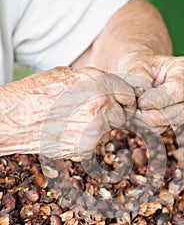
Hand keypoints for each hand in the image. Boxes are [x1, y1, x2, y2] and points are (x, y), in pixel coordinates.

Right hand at [0, 67, 135, 159]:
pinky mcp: (87, 148)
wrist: (13, 119)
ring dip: (101, 127)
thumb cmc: (36, 94)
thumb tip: (113, 89)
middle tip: (95, 112)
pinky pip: (97, 143)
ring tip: (76, 122)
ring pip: (110, 130)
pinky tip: (71, 132)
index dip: (126, 98)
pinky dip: (89, 140)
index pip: (129, 93)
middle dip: (114, 113)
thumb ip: (94, 81)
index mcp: (97, 82)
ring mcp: (95, 129)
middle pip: (123, 113)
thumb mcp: (66, 75)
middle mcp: (101, 105)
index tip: (123, 102)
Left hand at [117, 53, 183, 132]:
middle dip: (155, 115)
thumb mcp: (136, 65)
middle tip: (135, 113)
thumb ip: (139, 80)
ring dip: (153, 123)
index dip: (158, 100)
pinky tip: (140, 119)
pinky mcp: (182, 116)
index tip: (140, 102)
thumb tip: (142, 99)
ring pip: (176, 122)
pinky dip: (152, 126)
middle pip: (181, 110)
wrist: (143, 71)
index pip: (178, 90)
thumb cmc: (140, 64)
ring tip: (135, 115)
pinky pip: (169, 127)